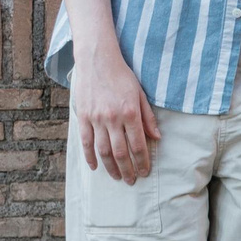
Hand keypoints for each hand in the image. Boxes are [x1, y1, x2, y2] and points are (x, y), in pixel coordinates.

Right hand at [70, 42, 161, 183]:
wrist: (98, 60)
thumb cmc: (122, 76)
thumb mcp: (140, 93)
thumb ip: (147, 117)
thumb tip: (157, 137)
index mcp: (130, 112)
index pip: (138, 144)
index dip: (142, 161)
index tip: (145, 171)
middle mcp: (113, 118)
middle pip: (120, 152)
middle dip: (127, 169)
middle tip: (132, 181)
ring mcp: (96, 118)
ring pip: (103, 151)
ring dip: (110, 167)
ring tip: (117, 177)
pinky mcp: (83, 117)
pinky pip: (86, 142)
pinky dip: (90, 157)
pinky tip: (95, 167)